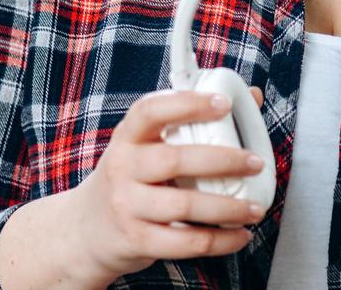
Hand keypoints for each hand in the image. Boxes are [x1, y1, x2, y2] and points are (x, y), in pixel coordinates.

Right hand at [62, 85, 266, 285]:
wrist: (84, 229)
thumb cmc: (129, 180)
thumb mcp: (144, 146)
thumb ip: (189, 123)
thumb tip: (251, 97)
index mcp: (127, 137)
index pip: (152, 111)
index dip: (187, 104)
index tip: (223, 103)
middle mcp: (122, 167)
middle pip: (175, 160)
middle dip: (223, 161)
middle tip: (255, 163)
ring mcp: (127, 205)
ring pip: (185, 205)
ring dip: (229, 208)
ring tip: (255, 208)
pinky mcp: (137, 239)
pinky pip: (186, 242)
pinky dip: (220, 241)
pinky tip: (239, 235)